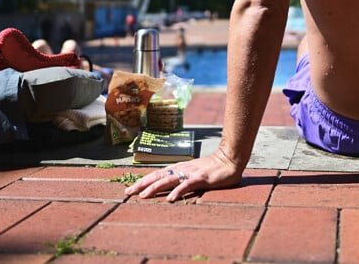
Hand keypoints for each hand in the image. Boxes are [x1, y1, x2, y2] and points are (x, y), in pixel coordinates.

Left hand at [124, 150, 242, 201]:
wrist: (230, 160)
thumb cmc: (213, 168)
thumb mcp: (194, 173)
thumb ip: (183, 178)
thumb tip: (169, 187)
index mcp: (180, 168)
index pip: (157, 174)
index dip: (143, 181)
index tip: (130, 189)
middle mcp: (182, 169)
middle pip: (159, 176)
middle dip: (142, 184)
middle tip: (128, 193)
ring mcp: (191, 173)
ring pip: (169, 180)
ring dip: (155, 188)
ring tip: (143, 196)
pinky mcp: (201, 178)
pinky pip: (187, 185)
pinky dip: (178, 191)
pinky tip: (170, 199)